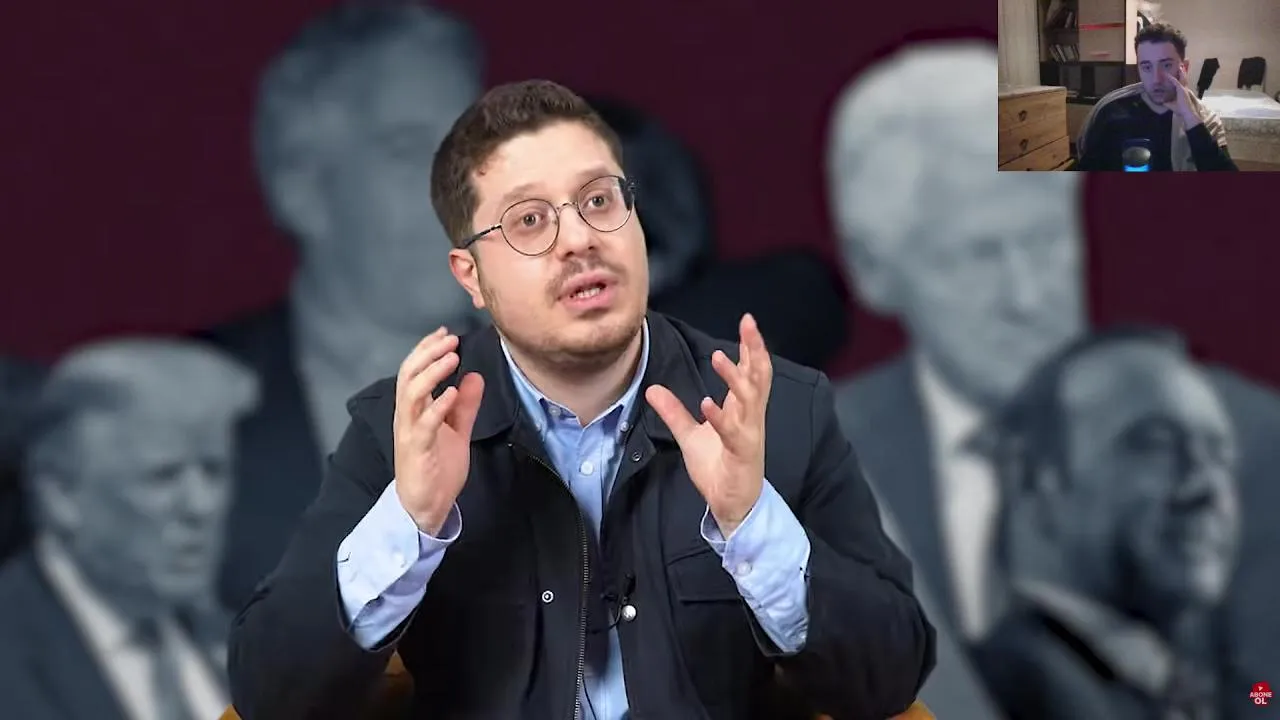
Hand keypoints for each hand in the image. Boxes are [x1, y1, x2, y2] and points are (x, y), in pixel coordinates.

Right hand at [392, 327, 484, 534]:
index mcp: (414, 410)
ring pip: (411, 395)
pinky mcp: (417, 451)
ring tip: (451, 358)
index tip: (445, 333)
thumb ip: (464, 405)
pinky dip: (437, 406)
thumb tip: (474, 376)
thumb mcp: (457, 431)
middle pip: (408, 376)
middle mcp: (407, 417)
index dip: (426, 350)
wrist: (427, 506)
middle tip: (450, 339)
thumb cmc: (437, 468)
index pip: (413, 372)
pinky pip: (423, 425)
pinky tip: (451, 393)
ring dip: (432, 373)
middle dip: (428, 354)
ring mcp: (409, 433)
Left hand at [645, 314, 771, 536]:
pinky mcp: (742, 455)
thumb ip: (674, 412)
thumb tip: (652, 389)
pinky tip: (708, 404)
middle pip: (759, 377)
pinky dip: (721, 418)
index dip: (751, 347)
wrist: (730, 505)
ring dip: (735, 378)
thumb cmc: (718, 468)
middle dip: (755, 350)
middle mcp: (750, 418)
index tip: (748, 322)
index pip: (752, 372)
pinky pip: (733, 433)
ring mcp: (748, 436)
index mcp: (742, 410)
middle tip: (749, 325)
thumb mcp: (690, 436)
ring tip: (719, 357)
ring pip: (749, 400)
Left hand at [1163, 69, 1202, 127]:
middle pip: (1183, 78)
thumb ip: (1167, 102)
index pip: (1180, 82)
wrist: (1186, 113)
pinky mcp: (1181, 90)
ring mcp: (1183, 89)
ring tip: (1179, 65)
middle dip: (1182, 72)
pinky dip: (1171, 78)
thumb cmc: (1180, 110)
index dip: (1177, 77)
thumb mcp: (1171, 105)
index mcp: (1182, 91)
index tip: (1177, 72)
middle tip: (1181, 65)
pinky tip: (1167, 75)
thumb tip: (1162, 101)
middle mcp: (1184, 89)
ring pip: (1181, 78)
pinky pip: (1176, 82)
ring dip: (1180, 72)